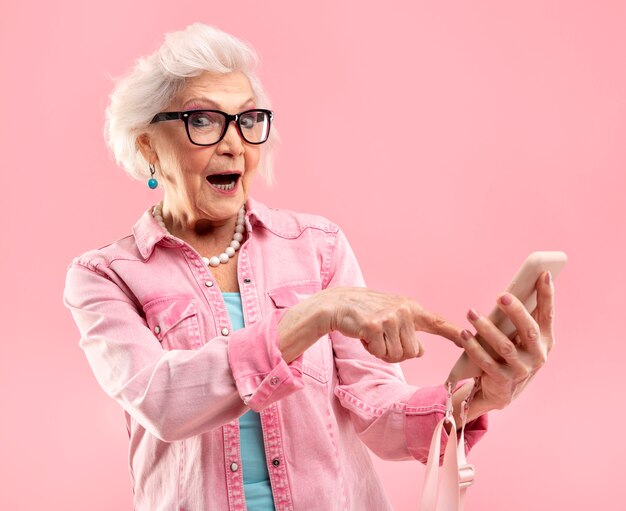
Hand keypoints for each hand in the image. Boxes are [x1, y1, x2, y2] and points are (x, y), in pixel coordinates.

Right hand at [323, 287, 463, 362]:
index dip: (453, 332)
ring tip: (372, 334)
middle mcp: (404, 310)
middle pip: (413, 352)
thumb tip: (421, 351)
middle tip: (381, 338)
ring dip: (383, 351)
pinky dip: (371, 349)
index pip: (437, 322)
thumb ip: (409, 332)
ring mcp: (390, 317)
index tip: (469, 338)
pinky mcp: (375, 326)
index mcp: (411, 308)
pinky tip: (363, 335)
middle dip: (397, 352)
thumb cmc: (366, 313)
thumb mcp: (392, 317)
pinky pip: (381, 352)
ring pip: (397, 355)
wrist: (338, 304)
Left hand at [460, 271, 554, 409]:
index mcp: (545, 340)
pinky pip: (486, 362)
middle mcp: (538, 355)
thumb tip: (513, 288)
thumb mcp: (520, 337)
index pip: (547, 314)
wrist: (502, 390)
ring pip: (504, 346)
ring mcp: (521, 370)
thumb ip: (520, 317)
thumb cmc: (512, 353)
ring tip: (471, 313)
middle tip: (501, 296)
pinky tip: (464, 334)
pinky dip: (474, 347)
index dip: (547, 295)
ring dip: (486, 328)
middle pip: (529, 331)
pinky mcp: (503, 380)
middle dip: (516, 312)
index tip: (544, 274)